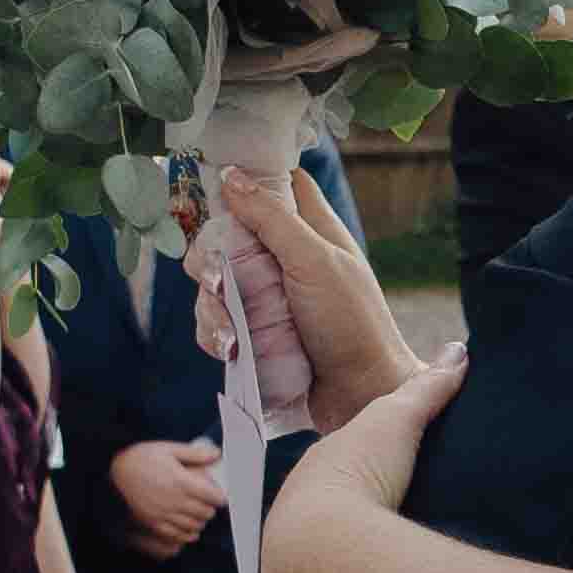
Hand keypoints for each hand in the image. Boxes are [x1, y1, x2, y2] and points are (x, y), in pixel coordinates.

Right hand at [106, 434, 230, 561]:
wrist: (111, 473)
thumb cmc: (139, 458)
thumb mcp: (168, 449)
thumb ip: (194, 454)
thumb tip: (216, 454)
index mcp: (182, 482)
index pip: (214, 497)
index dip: (220, 496)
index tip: (218, 494)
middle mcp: (175, 501)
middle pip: (206, 513)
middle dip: (210, 508)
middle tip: (207, 502)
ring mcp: (164, 515)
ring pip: (194, 526)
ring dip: (200, 521)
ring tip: (198, 514)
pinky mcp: (153, 524)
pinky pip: (177, 536)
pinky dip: (187, 534)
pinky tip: (188, 529)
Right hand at [195, 158, 418, 423]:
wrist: (361, 397)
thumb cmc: (352, 323)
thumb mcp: (314, 261)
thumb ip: (272, 218)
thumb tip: (231, 174)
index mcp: (309, 230)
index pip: (275, 184)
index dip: (247, 180)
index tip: (216, 188)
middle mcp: (284, 259)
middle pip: (226, 236)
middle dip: (210, 258)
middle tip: (218, 279)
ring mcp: (266, 298)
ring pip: (213, 283)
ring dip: (212, 307)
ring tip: (231, 336)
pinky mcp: (253, 334)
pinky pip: (216, 324)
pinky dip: (216, 336)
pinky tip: (231, 352)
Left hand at [262, 346, 466, 572]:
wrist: (320, 550)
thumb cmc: (355, 475)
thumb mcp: (398, 421)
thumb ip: (428, 389)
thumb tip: (459, 350)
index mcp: (319, 471)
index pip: (347, 462)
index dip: (375, 462)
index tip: (404, 466)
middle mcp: (302, 512)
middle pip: (340, 508)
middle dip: (367, 512)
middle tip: (411, 515)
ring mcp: (304, 557)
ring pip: (334, 552)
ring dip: (360, 556)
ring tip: (402, 563)